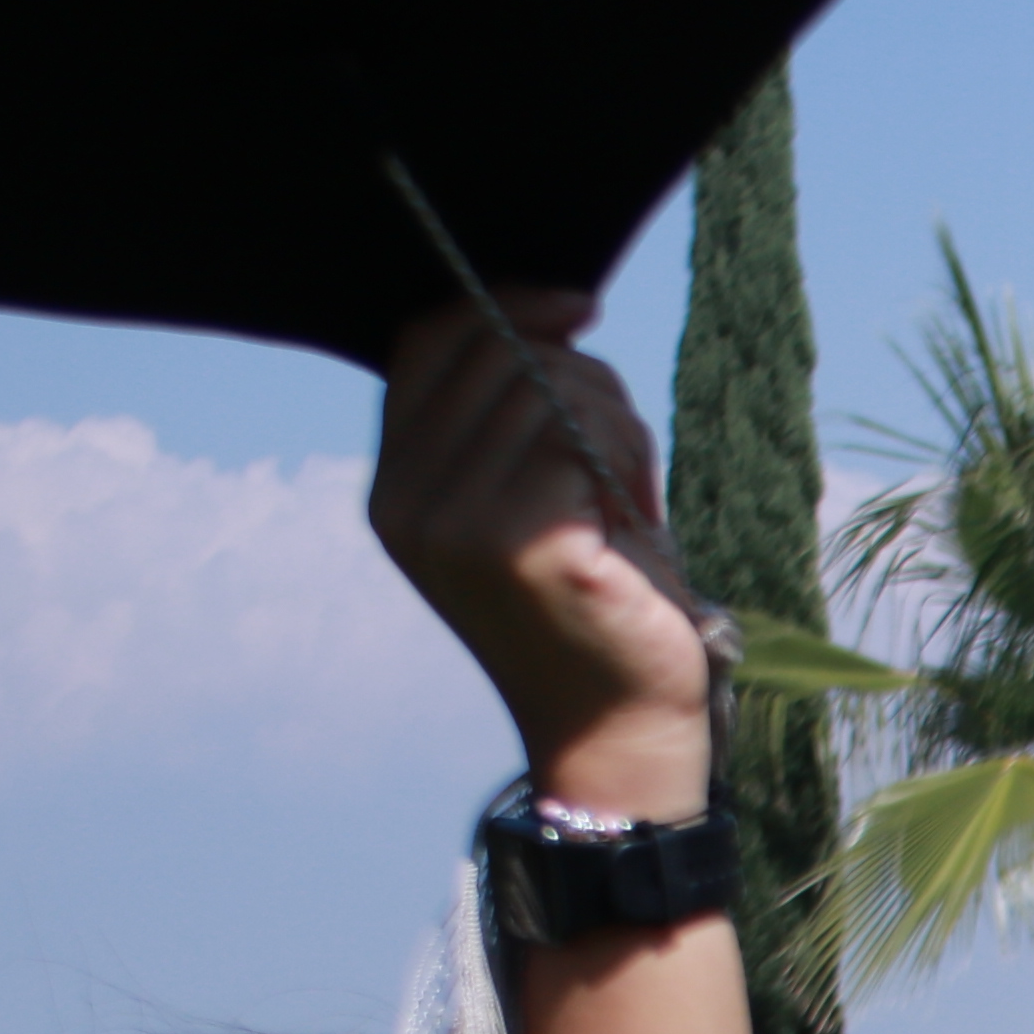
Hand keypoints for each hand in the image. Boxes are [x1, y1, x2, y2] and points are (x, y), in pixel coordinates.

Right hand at [372, 292, 709, 822]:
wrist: (618, 728)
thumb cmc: (595, 601)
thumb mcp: (533, 493)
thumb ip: (515, 413)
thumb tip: (549, 309)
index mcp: (396, 489)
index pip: (425, 343)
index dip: (501, 305)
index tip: (576, 308)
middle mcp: (409, 504)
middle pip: (493, 353)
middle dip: (577, 371)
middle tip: (620, 441)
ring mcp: (458, 526)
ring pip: (545, 387)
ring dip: (611, 417)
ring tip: (628, 489)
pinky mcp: (523, 546)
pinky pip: (577, 436)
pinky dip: (624, 456)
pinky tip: (637, 512)